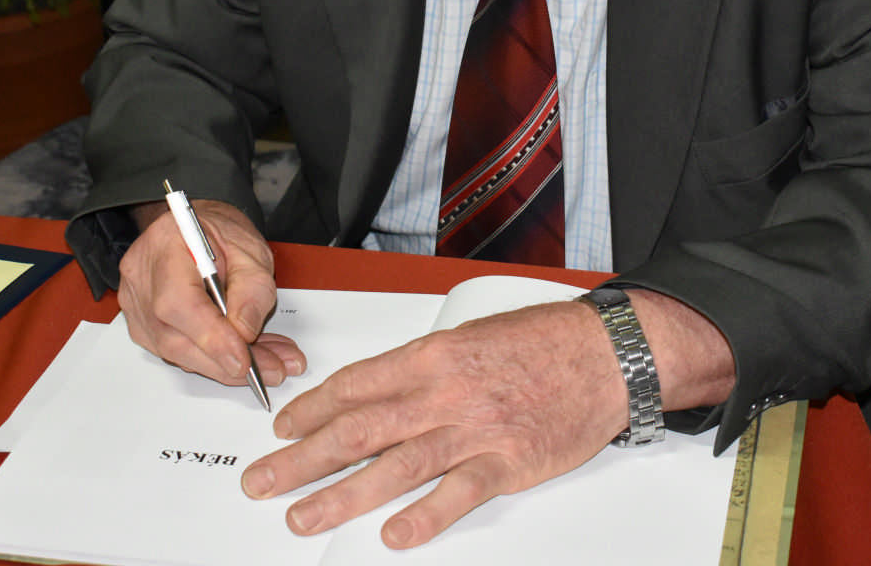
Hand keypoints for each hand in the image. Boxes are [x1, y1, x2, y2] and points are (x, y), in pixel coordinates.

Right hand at [118, 198, 304, 387]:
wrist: (197, 228)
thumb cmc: (219, 234)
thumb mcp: (251, 250)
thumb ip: (252, 288)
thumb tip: (245, 331)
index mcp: (165, 246)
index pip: (179, 303)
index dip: (211, 337)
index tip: (243, 361)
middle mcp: (141, 278)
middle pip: (174, 337)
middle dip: (226, 361)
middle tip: (271, 368)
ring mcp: (136, 304)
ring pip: (175, 351)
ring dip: (223, 365)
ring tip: (267, 362)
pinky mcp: (143, 325)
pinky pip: (175, 352)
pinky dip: (211, 359)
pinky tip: (242, 356)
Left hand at [240, 299, 626, 548]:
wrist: (605, 354)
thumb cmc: (543, 342)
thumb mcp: (471, 336)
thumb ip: (425, 367)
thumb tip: (380, 390)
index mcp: (433, 356)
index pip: (355, 385)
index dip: (312, 410)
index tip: (283, 430)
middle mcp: (446, 392)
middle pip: (359, 428)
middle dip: (303, 458)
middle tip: (265, 481)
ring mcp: (476, 429)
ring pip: (395, 465)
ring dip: (343, 494)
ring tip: (305, 515)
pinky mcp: (509, 462)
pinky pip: (458, 493)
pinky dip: (424, 515)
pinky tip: (393, 534)